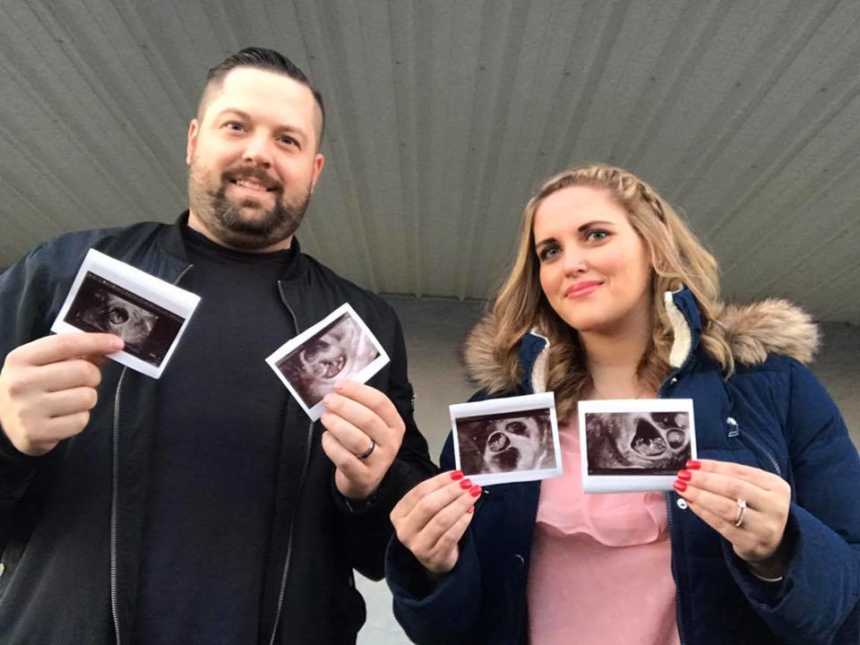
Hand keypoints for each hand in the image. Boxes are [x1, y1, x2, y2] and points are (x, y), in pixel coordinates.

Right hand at [0, 333, 123, 455]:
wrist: (2, 421)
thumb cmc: (31, 386)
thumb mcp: (42, 364)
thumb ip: (75, 353)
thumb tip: (110, 345)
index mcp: (20, 359)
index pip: (66, 344)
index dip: (96, 341)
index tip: (117, 343)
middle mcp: (20, 383)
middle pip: (84, 371)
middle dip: (92, 377)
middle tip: (82, 382)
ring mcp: (27, 410)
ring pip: (87, 397)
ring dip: (87, 399)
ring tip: (70, 401)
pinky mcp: (37, 433)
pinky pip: (81, 421)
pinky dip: (79, 418)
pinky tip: (63, 417)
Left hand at [320, 380, 405, 500]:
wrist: (363, 480)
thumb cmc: (364, 445)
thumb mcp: (370, 426)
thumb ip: (360, 407)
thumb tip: (338, 388)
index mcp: (395, 424)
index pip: (380, 402)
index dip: (358, 391)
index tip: (339, 385)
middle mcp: (391, 442)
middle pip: (368, 419)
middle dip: (344, 406)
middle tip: (328, 400)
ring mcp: (379, 461)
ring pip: (356, 439)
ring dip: (337, 424)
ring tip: (325, 417)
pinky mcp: (363, 477)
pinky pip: (345, 458)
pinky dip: (332, 445)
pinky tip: (326, 437)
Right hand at [390, 470, 480, 574]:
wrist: (434, 559)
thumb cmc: (430, 528)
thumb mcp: (425, 511)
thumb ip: (435, 494)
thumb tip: (457, 477)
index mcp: (398, 514)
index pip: (419, 492)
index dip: (439, 481)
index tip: (457, 474)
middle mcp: (405, 531)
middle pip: (428, 505)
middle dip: (451, 491)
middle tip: (468, 483)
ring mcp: (418, 546)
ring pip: (441, 520)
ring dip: (460, 504)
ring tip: (473, 494)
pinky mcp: (434, 557)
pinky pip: (451, 535)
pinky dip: (463, 521)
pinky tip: (471, 511)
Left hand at [674, 459, 791, 577]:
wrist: (775, 544)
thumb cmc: (757, 509)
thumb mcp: (755, 490)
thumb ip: (730, 478)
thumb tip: (696, 468)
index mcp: (777, 487)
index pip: (739, 471)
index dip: (713, 466)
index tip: (691, 463)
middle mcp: (775, 507)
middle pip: (733, 488)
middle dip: (704, 480)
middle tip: (683, 475)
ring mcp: (764, 527)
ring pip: (726, 508)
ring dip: (699, 496)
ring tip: (682, 488)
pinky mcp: (751, 543)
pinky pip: (721, 525)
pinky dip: (702, 512)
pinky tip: (690, 503)